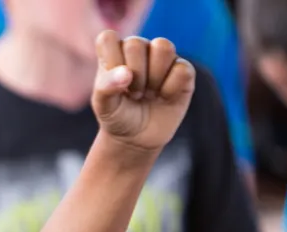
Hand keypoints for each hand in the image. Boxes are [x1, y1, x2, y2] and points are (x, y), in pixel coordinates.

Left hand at [91, 31, 194, 154]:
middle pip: (136, 44)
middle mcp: (139, 48)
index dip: (110, 62)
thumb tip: (126, 73)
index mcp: (114, 51)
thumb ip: (105, 87)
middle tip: (133, 94)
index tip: (112, 84)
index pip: (108, 38)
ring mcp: (162, 57)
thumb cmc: (117, 116)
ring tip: (148, 93)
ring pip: (164, 47)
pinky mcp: (183, 69)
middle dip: (133, 76)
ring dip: (154, 77)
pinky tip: (164, 97)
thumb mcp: (103, 106)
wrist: (137, 138)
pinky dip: (170, 89)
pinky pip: (182, 69)